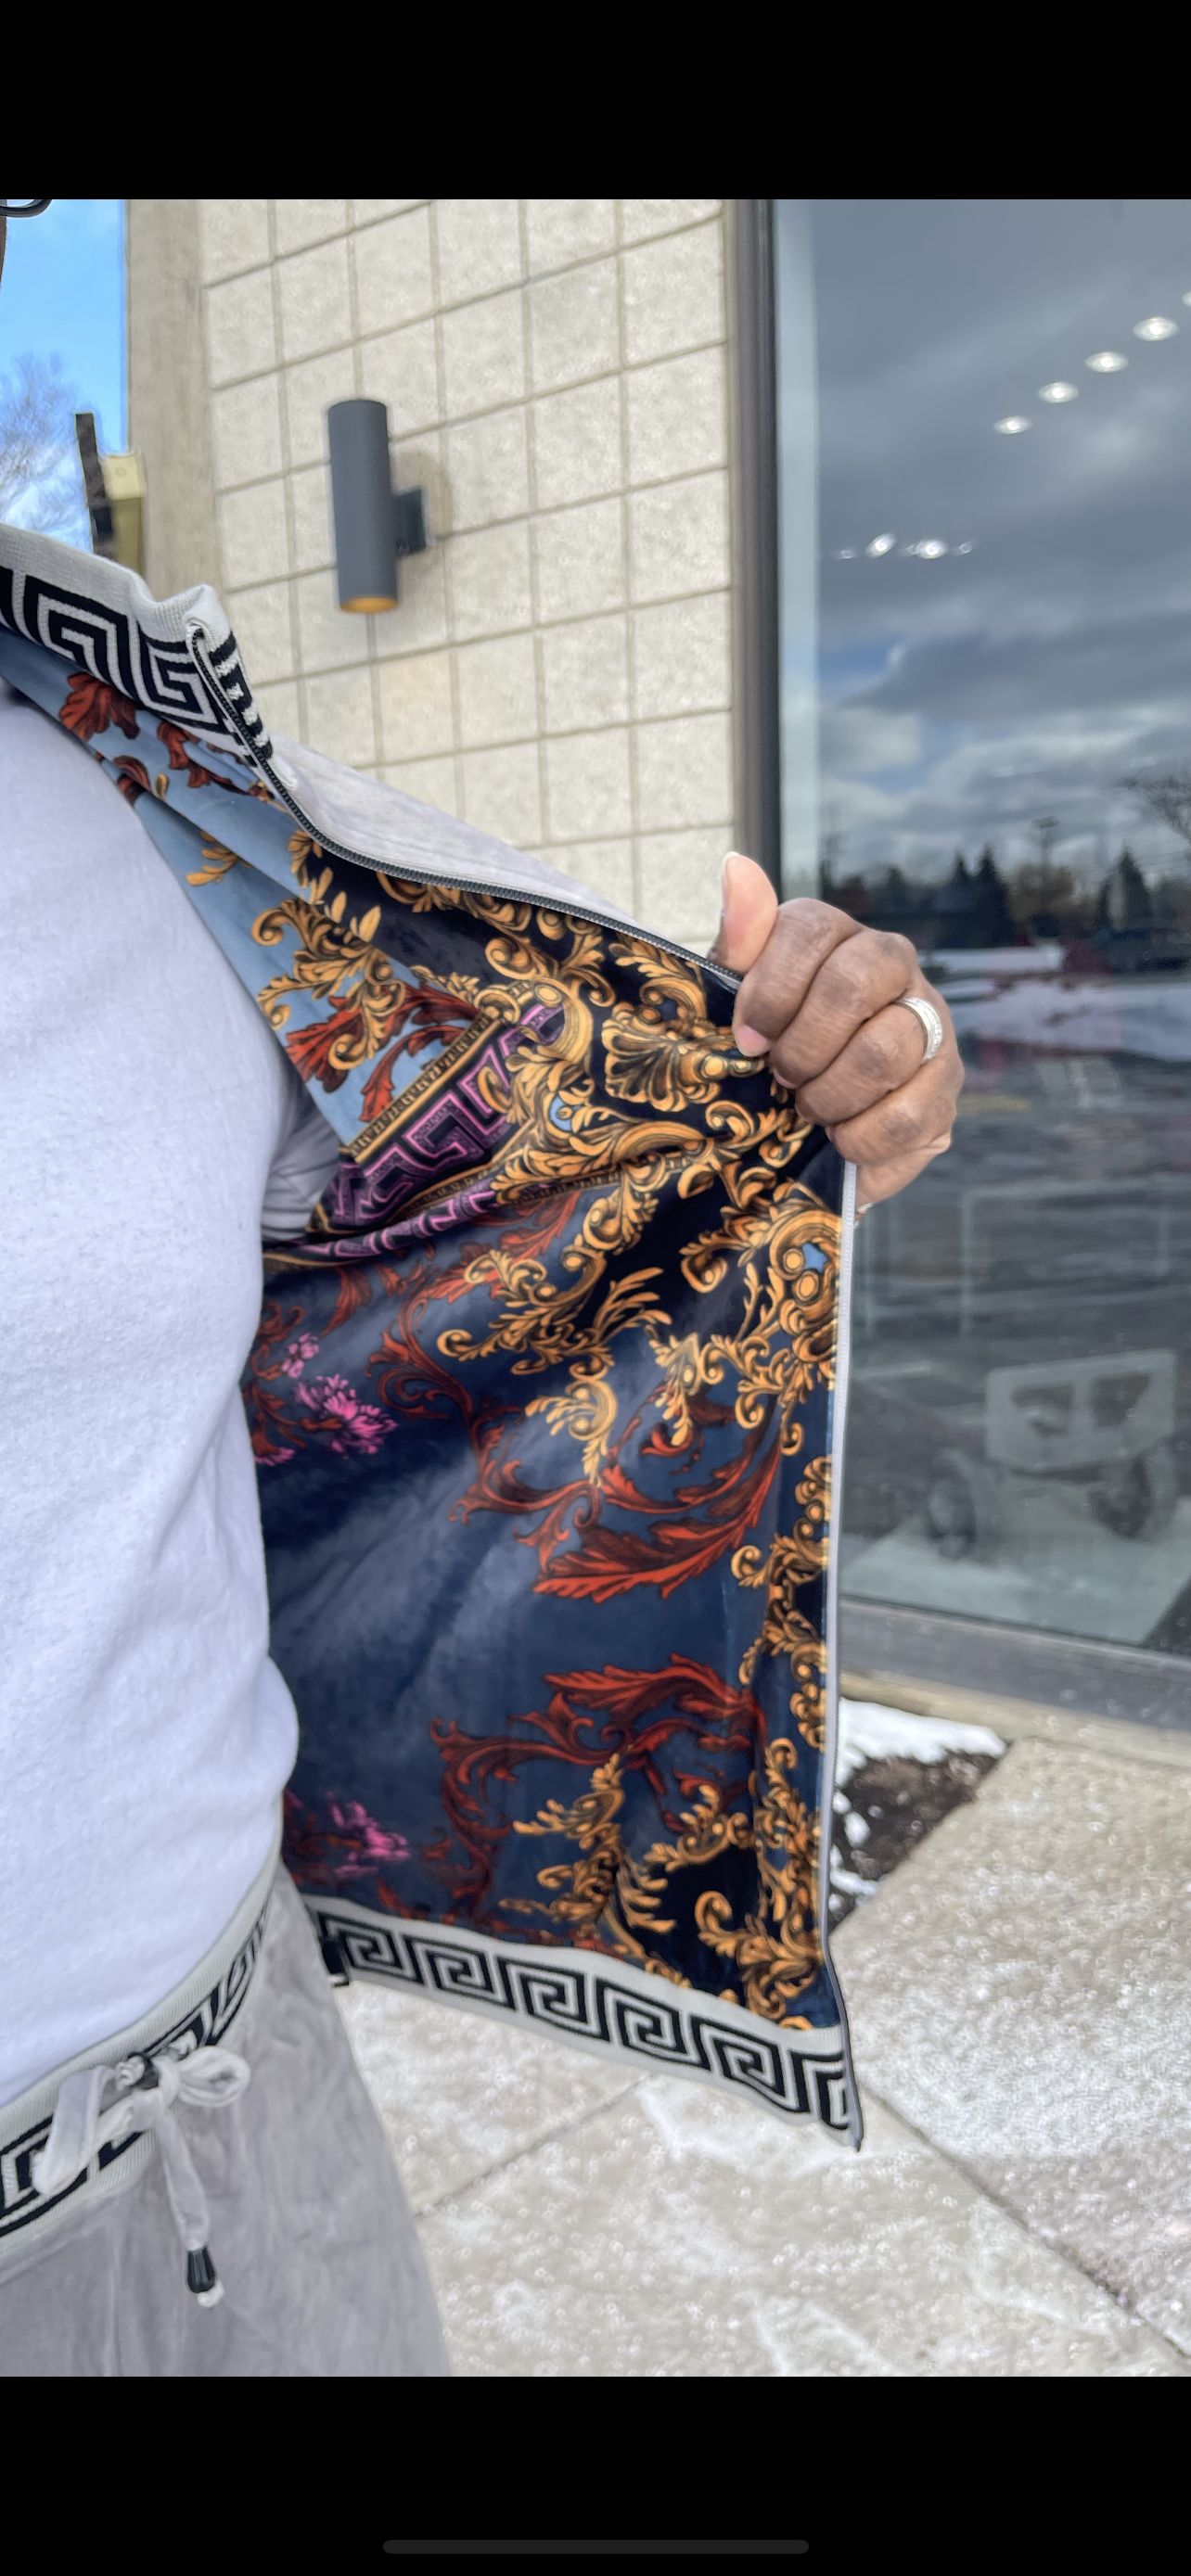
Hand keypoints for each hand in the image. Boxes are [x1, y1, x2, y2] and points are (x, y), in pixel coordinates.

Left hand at [707, 853, 963, 1209]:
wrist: (801, 1131)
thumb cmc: (768, 1052)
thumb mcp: (736, 1000)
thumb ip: (740, 941)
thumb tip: (736, 866)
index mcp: (839, 936)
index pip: (811, 930)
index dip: (771, 990)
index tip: (747, 1039)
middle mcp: (895, 967)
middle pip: (853, 983)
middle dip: (802, 1045)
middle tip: (780, 1077)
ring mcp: (930, 1025)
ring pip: (884, 1051)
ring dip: (829, 1095)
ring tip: (809, 1111)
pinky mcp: (946, 1088)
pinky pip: (907, 1115)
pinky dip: (860, 1138)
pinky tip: (842, 1138)